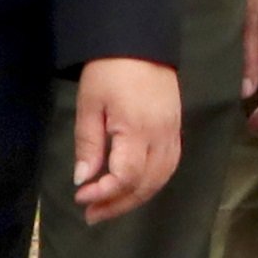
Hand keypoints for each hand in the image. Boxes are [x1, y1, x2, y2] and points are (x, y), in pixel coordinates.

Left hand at [72, 57, 183, 221]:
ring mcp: (173, 133)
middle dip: (119, 204)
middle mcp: (161, 136)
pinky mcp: (176, 129)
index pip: (127, 176)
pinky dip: (152, 183)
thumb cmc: (108, 72)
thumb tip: (84, 180)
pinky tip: (133, 187)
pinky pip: (169, 166)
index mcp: (137, 129)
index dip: (104, 193)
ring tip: (110, 206)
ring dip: (136, 197)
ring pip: (162, 178)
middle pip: (147, 184)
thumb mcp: (89, 106)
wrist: (140, 43)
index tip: (81, 196)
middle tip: (91, 215)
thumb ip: (88, 144)